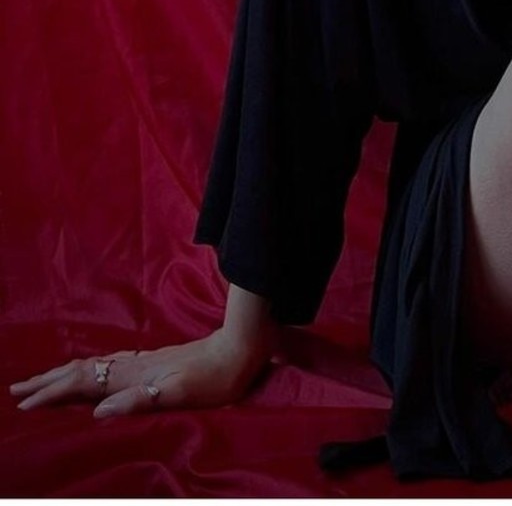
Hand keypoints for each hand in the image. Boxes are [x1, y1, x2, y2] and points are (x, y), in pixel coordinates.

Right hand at [8, 329, 270, 417]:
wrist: (241, 347)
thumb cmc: (215, 376)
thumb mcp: (180, 392)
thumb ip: (140, 401)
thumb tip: (98, 413)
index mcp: (134, 375)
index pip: (82, 384)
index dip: (52, 395)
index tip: (23, 405)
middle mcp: (134, 365)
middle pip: (82, 371)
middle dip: (48, 381)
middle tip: (16, 389)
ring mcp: (145, 362)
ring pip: (94, 367)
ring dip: (65, 375)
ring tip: (44, 381)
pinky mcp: (156, 363)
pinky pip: (110, 366)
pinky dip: (89, 371)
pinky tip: (93, 373)